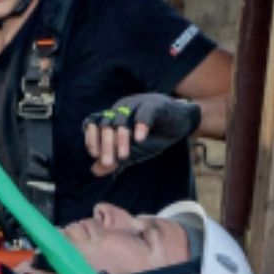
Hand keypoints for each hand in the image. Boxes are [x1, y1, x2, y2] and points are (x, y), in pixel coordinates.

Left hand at [84, 93, 201, 175]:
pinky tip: (140, 139)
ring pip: (122, 118)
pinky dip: (140, 125)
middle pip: (106, 123)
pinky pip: (144, 112)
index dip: (91, 137)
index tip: (95, 155)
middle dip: (106, 144)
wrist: (181, 122)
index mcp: (113, 116)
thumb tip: (94, 170)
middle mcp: (122, 108)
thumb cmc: (155, 135)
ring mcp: (137, 103)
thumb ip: (115, 159)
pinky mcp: (155, 105)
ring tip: (124, 156)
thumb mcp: (135, 151)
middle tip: (108, 162)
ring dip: (121, 138)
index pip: (94, 122)